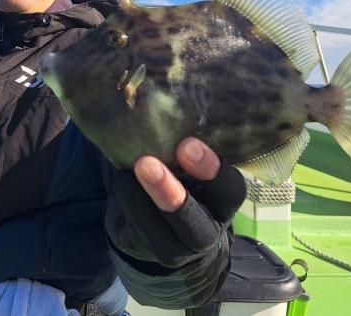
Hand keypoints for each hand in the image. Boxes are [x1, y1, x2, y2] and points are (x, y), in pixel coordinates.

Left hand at [106, 137, 245, 267]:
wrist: (161, 223)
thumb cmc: (179, 175)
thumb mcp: (188, 161)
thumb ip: (182, 141)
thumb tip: (157, 99)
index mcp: (223, 199)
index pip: (231, 190)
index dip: (212, 169)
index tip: (186, 144)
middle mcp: (210, 226)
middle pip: (199, 223)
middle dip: (172, 194)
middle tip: (146, 164)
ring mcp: (183, 246)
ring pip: (167, 233)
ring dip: (143, 201)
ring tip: (128, 171)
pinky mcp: (157, 252)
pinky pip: (142, 231)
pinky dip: (129, 202)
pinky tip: (120, 179)